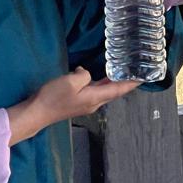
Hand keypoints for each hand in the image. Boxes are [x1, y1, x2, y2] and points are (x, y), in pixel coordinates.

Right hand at [7, 68, 138, 144]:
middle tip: (136, 70)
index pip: (119, 90)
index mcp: (95, 98)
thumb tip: (85, 73)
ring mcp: (85, 103)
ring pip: (104, 90)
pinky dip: (100, 81)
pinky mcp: (77, 101)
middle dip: (126, 82)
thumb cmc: (55, 97)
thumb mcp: (71, 81)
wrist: (37, 112)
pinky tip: (96, 73)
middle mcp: (94, 102)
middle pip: (114, 91)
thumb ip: (84, 75)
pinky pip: (94, 90)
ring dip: (113, 81)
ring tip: (121, 70)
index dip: (132, 84)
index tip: (145, 77)